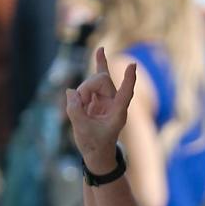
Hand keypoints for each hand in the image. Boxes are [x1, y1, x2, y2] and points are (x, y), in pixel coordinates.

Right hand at [64, 47, 135, 173]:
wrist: (96, 154)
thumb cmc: (94, 145)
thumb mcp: (82, 129)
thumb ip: (75, 110)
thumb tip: (71, 92)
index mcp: (117, 113)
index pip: (124, 93)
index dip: (128, 80)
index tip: (133, 65)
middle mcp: (113, 103)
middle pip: (102, 81)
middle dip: (86, 87)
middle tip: (78, 103)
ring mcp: (105, 100)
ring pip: (93, 82)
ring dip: (82, 91)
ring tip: (78, 107)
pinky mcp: (96, 99)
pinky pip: (93, 81)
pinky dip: (97, 67)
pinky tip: (101, 51)